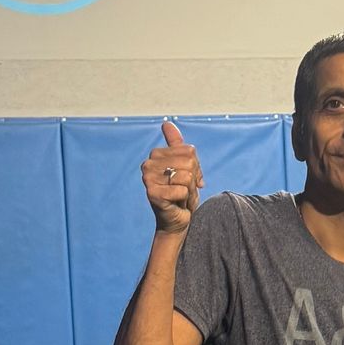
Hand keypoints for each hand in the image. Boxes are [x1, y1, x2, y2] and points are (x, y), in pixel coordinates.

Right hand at [142, 118, 201, 234]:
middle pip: (189, 162)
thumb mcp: (184, 167)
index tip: (186, 179)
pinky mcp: (153, 193)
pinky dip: (185, 199)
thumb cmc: (181, 194)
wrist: (176, 220)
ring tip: (181, 197)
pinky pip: (182, 190)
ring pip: (186, 176)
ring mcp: (148, 179)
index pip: (190, 151)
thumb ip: (177, 145)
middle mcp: (148, 164)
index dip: (195, 167)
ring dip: (190, 190)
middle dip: (193, 179)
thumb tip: (166, 123)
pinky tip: (177, 204)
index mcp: (156, 155)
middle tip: (184, 190)